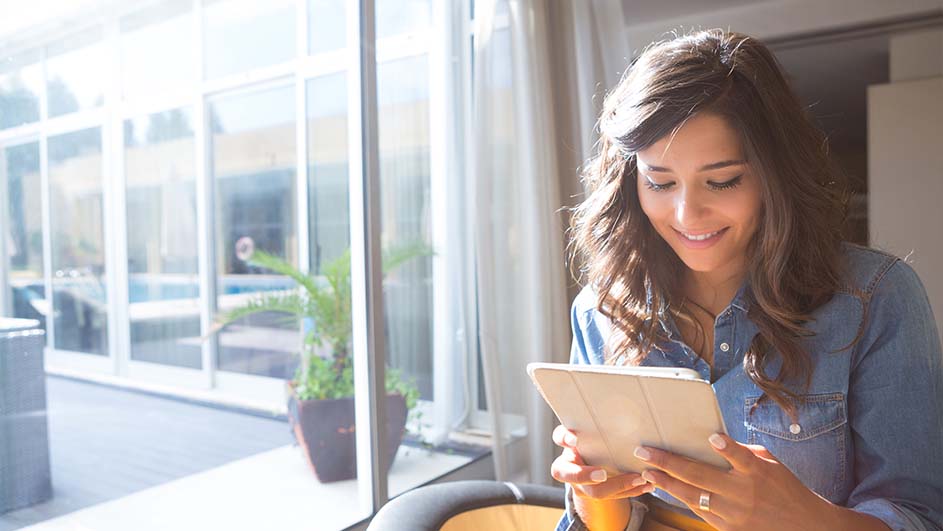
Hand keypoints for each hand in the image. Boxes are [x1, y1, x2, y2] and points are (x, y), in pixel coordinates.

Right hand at [550, 424, 653, 500]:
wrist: (596, 459)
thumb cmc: (598, 436)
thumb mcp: (595, 427)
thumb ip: (599, 419)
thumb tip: (622, 396)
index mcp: (568, 444)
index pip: (560, 438)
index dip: (565, 439)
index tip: (575, 440)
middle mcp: (570, 465)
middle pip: (571, 475)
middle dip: (586, 476)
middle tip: (602, 474)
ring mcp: (582, 483)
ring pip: (595, 491)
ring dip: (619, 486)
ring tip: (640, 479)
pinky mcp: (597, 492)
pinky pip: (613, 497)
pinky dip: (631, 491)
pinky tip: (647, 486)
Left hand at [633, 433, 839, 530]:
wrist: (805, 527)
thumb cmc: (786, 489)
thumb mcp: (772, 465)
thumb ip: (746, 453)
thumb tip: (717, 441)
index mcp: (757, 473)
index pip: (741, 457)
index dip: (728, 448)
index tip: (713, 438)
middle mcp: (744, 494)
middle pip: (700, 476)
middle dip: (668, 462)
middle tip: (644, 452)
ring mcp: (735, 514)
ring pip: (693, 497)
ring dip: (666, 484)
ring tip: (647, 473)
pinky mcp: (729, 529)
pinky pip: (700, 512)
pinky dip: (682, 499)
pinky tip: (666, 489)